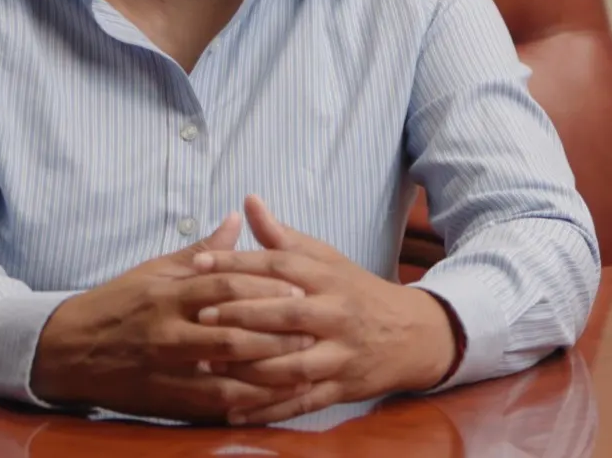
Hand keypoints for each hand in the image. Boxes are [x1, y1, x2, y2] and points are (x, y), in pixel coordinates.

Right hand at [29, 212, 319, 421]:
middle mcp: (168, 333)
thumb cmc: (118, 304)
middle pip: (231, 335)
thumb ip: (202, 251)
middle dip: (275, 335)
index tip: (298, 288)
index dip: (264, 287)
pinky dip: (242, 406)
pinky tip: (269, 403)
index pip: (224, 287)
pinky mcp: (164, 399)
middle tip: (312, 332)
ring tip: (302, 371)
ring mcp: (166, 370)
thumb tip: (238, 218)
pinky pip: (210, 407)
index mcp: (168, 295)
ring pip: (226, 377)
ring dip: (267, 376)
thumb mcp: (154, 270)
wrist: (67, 350)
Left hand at [193, 196, 458, 423]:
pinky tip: (233, 411)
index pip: (279, 265)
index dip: (237, 262)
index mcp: (328, 278)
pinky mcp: (341, 387)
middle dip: (241, 314)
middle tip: (200, 314)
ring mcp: (340, 354)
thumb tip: (248, 200)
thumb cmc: (356, 292)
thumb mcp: (326, 260)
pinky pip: (301, 402)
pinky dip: (267, 410)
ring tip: (208, 363)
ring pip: (291, 364)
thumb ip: (283, 236)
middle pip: (285, 313)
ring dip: (248, 366)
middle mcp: (335, 314)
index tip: (198, 263)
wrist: (412, 333)